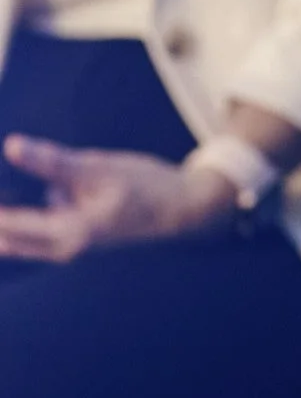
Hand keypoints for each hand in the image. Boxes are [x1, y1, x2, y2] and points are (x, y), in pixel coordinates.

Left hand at [0, 140, 237, 260]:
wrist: (185, 209)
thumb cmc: (146, 187)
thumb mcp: (98, 168)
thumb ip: (52, 162)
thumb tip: (12, 147)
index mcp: (66, 234)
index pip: (6, 224)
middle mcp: (63, 250)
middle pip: (8, 237)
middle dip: (3, 212)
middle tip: (5, 183)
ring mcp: (71, 248)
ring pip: (24, 234)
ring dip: (16, 214)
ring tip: (16, 181)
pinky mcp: (78, 239)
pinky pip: (41, 229)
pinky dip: (32, 213)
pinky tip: (46, 188)